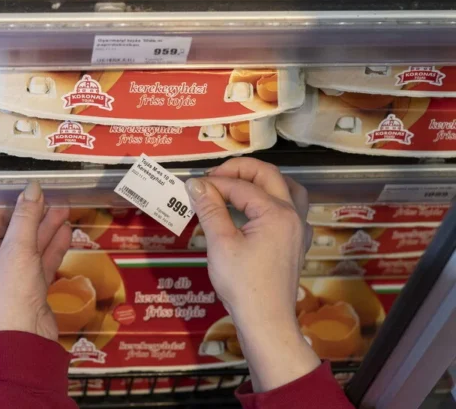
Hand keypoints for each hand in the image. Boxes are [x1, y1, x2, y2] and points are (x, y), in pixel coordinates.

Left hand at [0, 181, 71, 341]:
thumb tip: (33, 188)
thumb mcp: (18, 248)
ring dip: (48, 228)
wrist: (25, 336)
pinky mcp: (32, 288)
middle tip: (54, 198)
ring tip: (64, 210)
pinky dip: (54, 246)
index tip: (31, 191)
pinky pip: (43, 261)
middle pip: (16, 232)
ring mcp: (14, 277)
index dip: (14, 205)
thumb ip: (27, 216)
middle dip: (36, 215)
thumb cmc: (11, 294)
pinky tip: (66, 231)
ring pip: (32, 246)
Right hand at [185, 158, 318, 392]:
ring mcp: (298, 231)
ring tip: (239, 184)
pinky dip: (274, 201)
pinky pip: (291, 210)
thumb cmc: (243, 285)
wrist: (266, 321)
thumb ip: (210, 208)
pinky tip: (257, 212)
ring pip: (288, 189)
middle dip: (241, 170)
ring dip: (264, 181)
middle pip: (269, 176)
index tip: (192, 186)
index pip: (241, 186)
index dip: (214, 182)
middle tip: (214, 177)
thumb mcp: (220, 244)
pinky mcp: (296, 244)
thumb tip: (196, 184)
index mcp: (276, 213)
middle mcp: (293, 216)